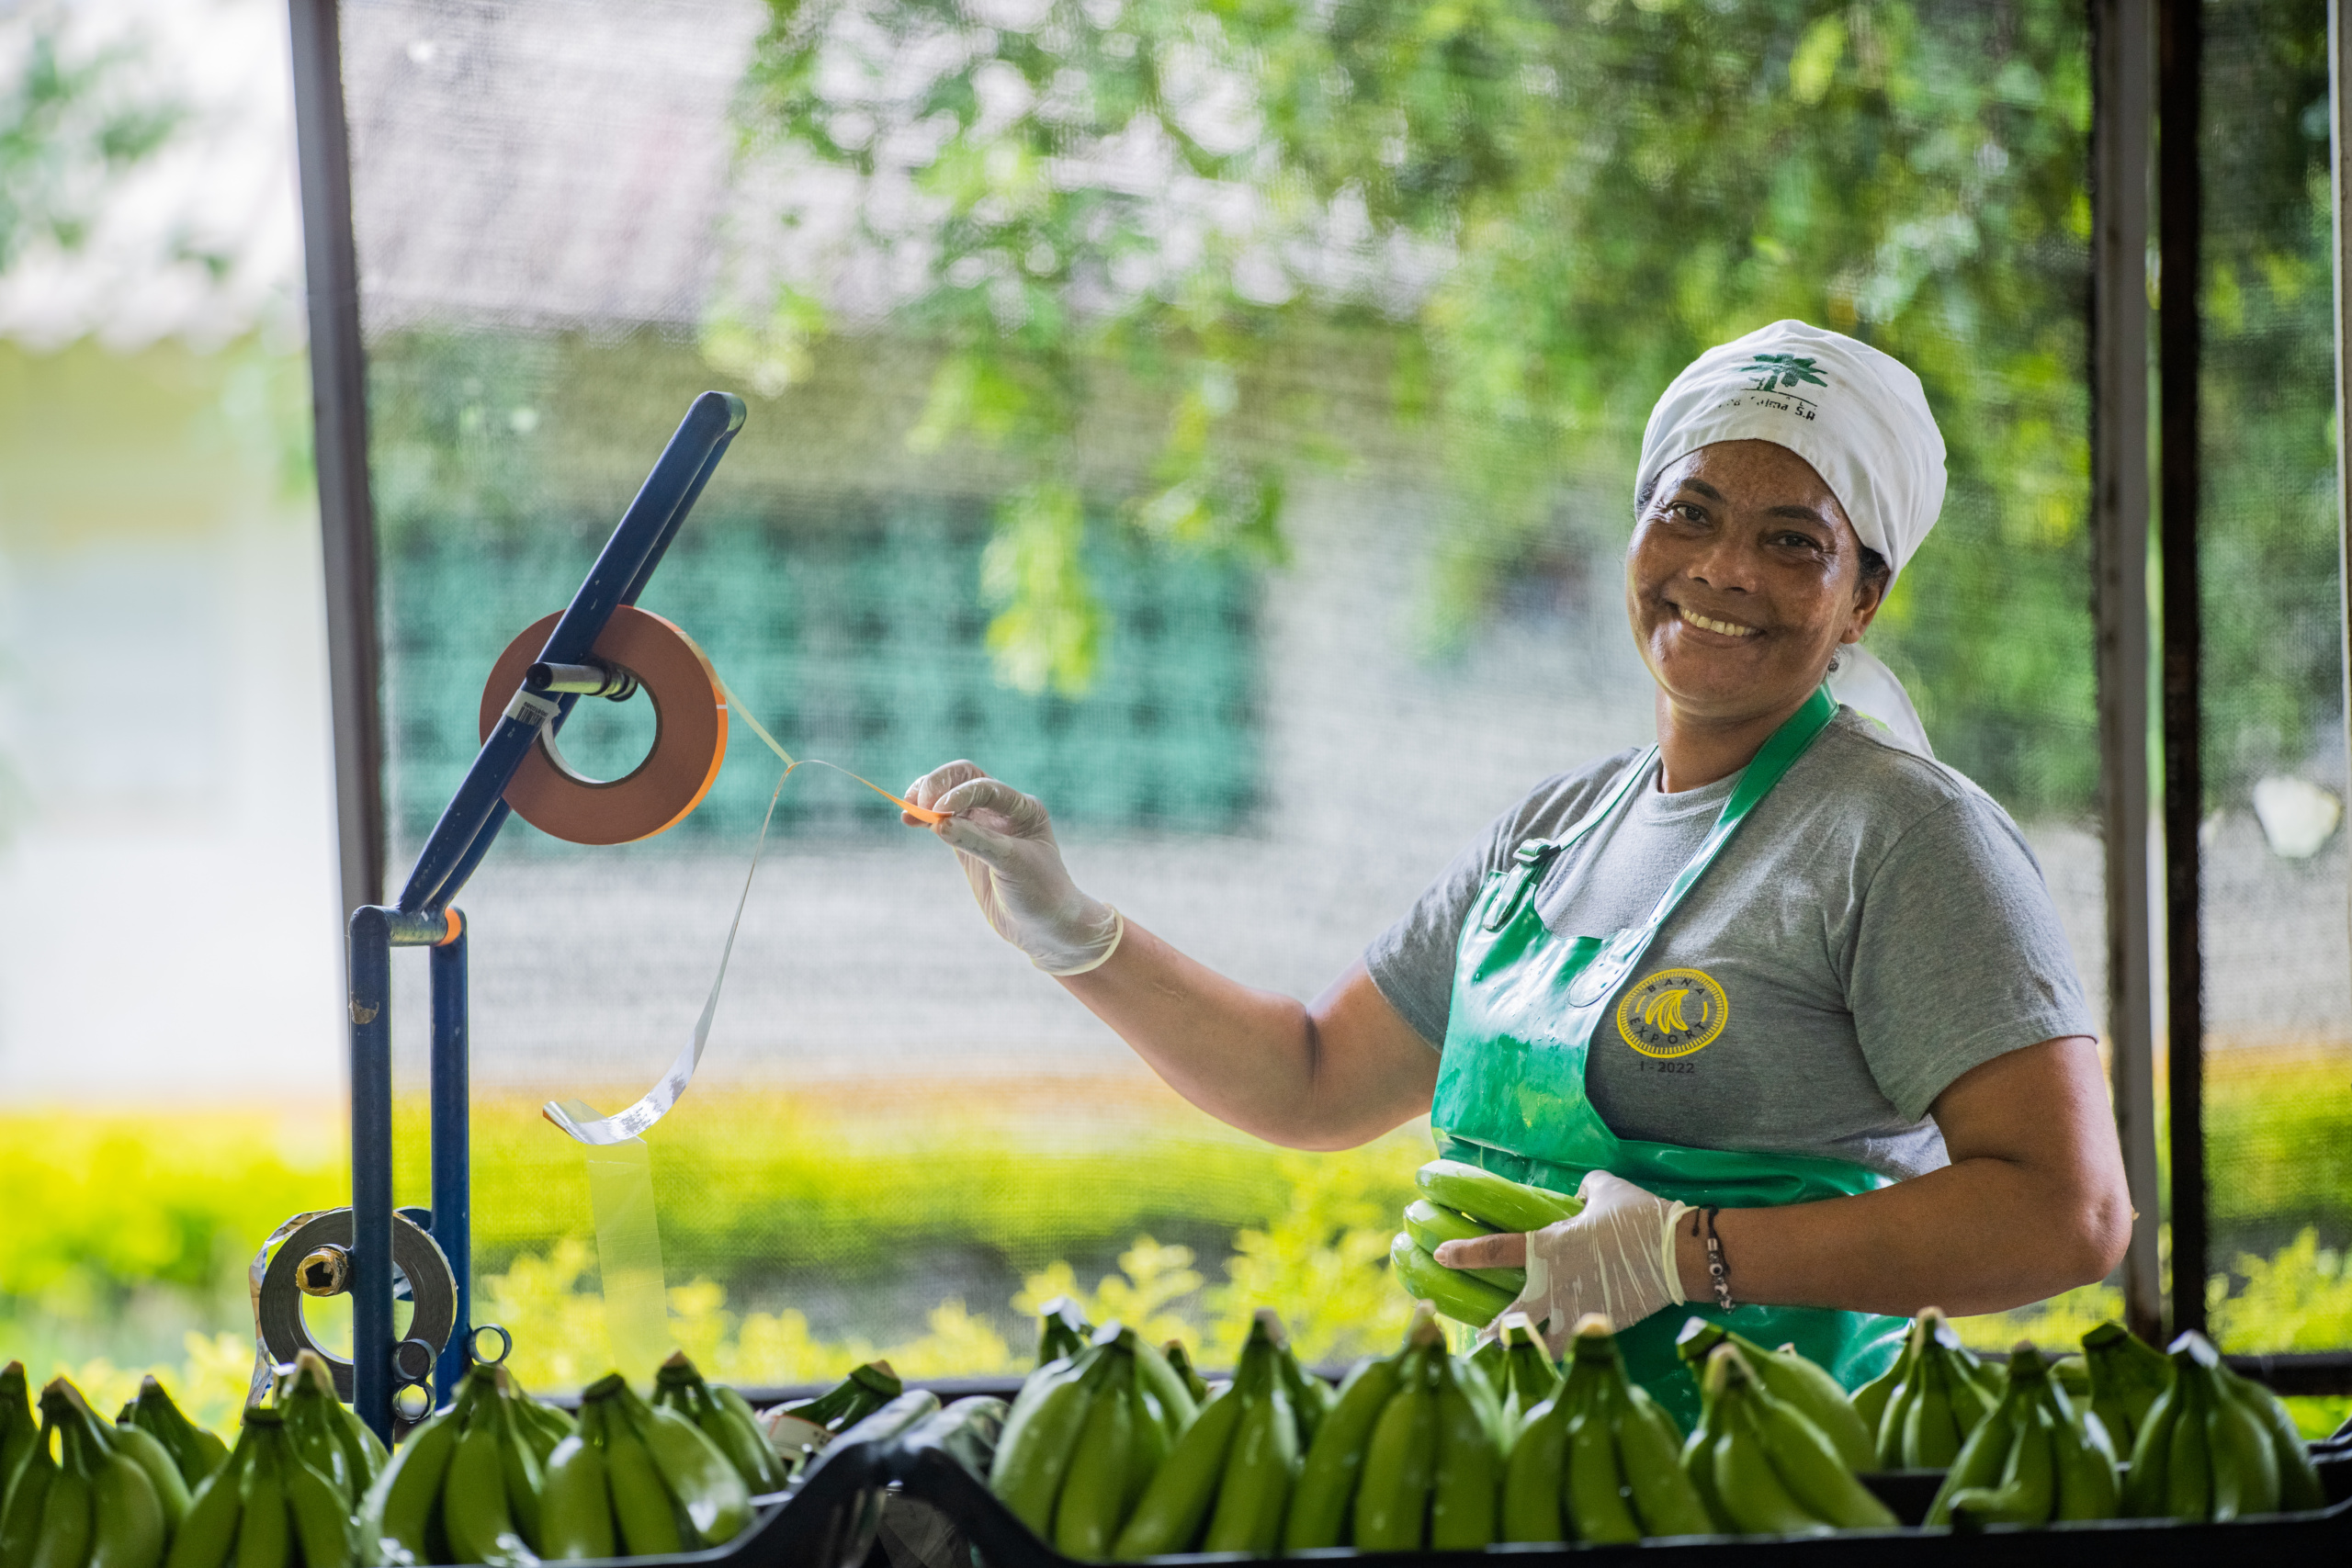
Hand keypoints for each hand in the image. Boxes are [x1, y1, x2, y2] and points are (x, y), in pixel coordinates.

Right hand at [904, 761, 1124, 974]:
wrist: (1044, 927)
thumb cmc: (1039, 892)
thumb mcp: (1012, 864)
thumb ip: (977, 841)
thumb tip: (938, 823)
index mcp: (1023, 808)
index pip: (986, 788)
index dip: (960, 794)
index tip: (939, 810)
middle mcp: (1002, 810)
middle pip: (964, 778)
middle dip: (938, 783)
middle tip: (919, 801)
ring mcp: (982, 825)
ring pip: (948, 797)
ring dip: (926, 797)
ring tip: (907, 809)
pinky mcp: (966, 844)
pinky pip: (941, 821)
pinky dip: (924, 818)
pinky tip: (908, 819)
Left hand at [1434, 1170, 1689, 1351]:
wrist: (1679, 1253)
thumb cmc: (1640, 1216)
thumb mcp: (1606, 1189)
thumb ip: (1584, 1190)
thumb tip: (1580, 1194)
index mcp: (1548, 1247)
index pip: (1494, 1251)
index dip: (1463, 1254)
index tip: (1439, 1256)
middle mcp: (1554, 1285)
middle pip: (1510, 1317)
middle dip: (1489, 1332)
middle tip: (1474, 1340)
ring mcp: (1577, 1312)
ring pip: (1539, 1346)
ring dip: (1524, 1355)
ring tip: (1511, 1366)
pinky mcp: (1602, 1329)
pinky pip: (1575, 1349)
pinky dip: (1565, 1358)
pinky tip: (1556, 1369)